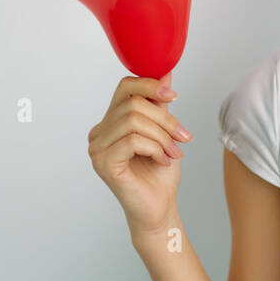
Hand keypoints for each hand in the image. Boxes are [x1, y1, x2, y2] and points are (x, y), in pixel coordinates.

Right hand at [88, 72, 190, 235]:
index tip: (174, 96)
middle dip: (165, 119)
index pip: (124, 87)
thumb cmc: (160, 173)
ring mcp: (97, 149)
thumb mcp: (164, 131)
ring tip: (173, 152)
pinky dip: (155, 148)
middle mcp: (99, 133)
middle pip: (133, 104)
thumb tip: (165, 72)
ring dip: (162, 135)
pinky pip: (132, 140)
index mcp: (110, 122)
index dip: (150, 85)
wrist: (159, 208)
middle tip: (182, 137)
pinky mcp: (103, 163)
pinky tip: (162, 160)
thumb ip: (160, 103)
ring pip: (134, 121)